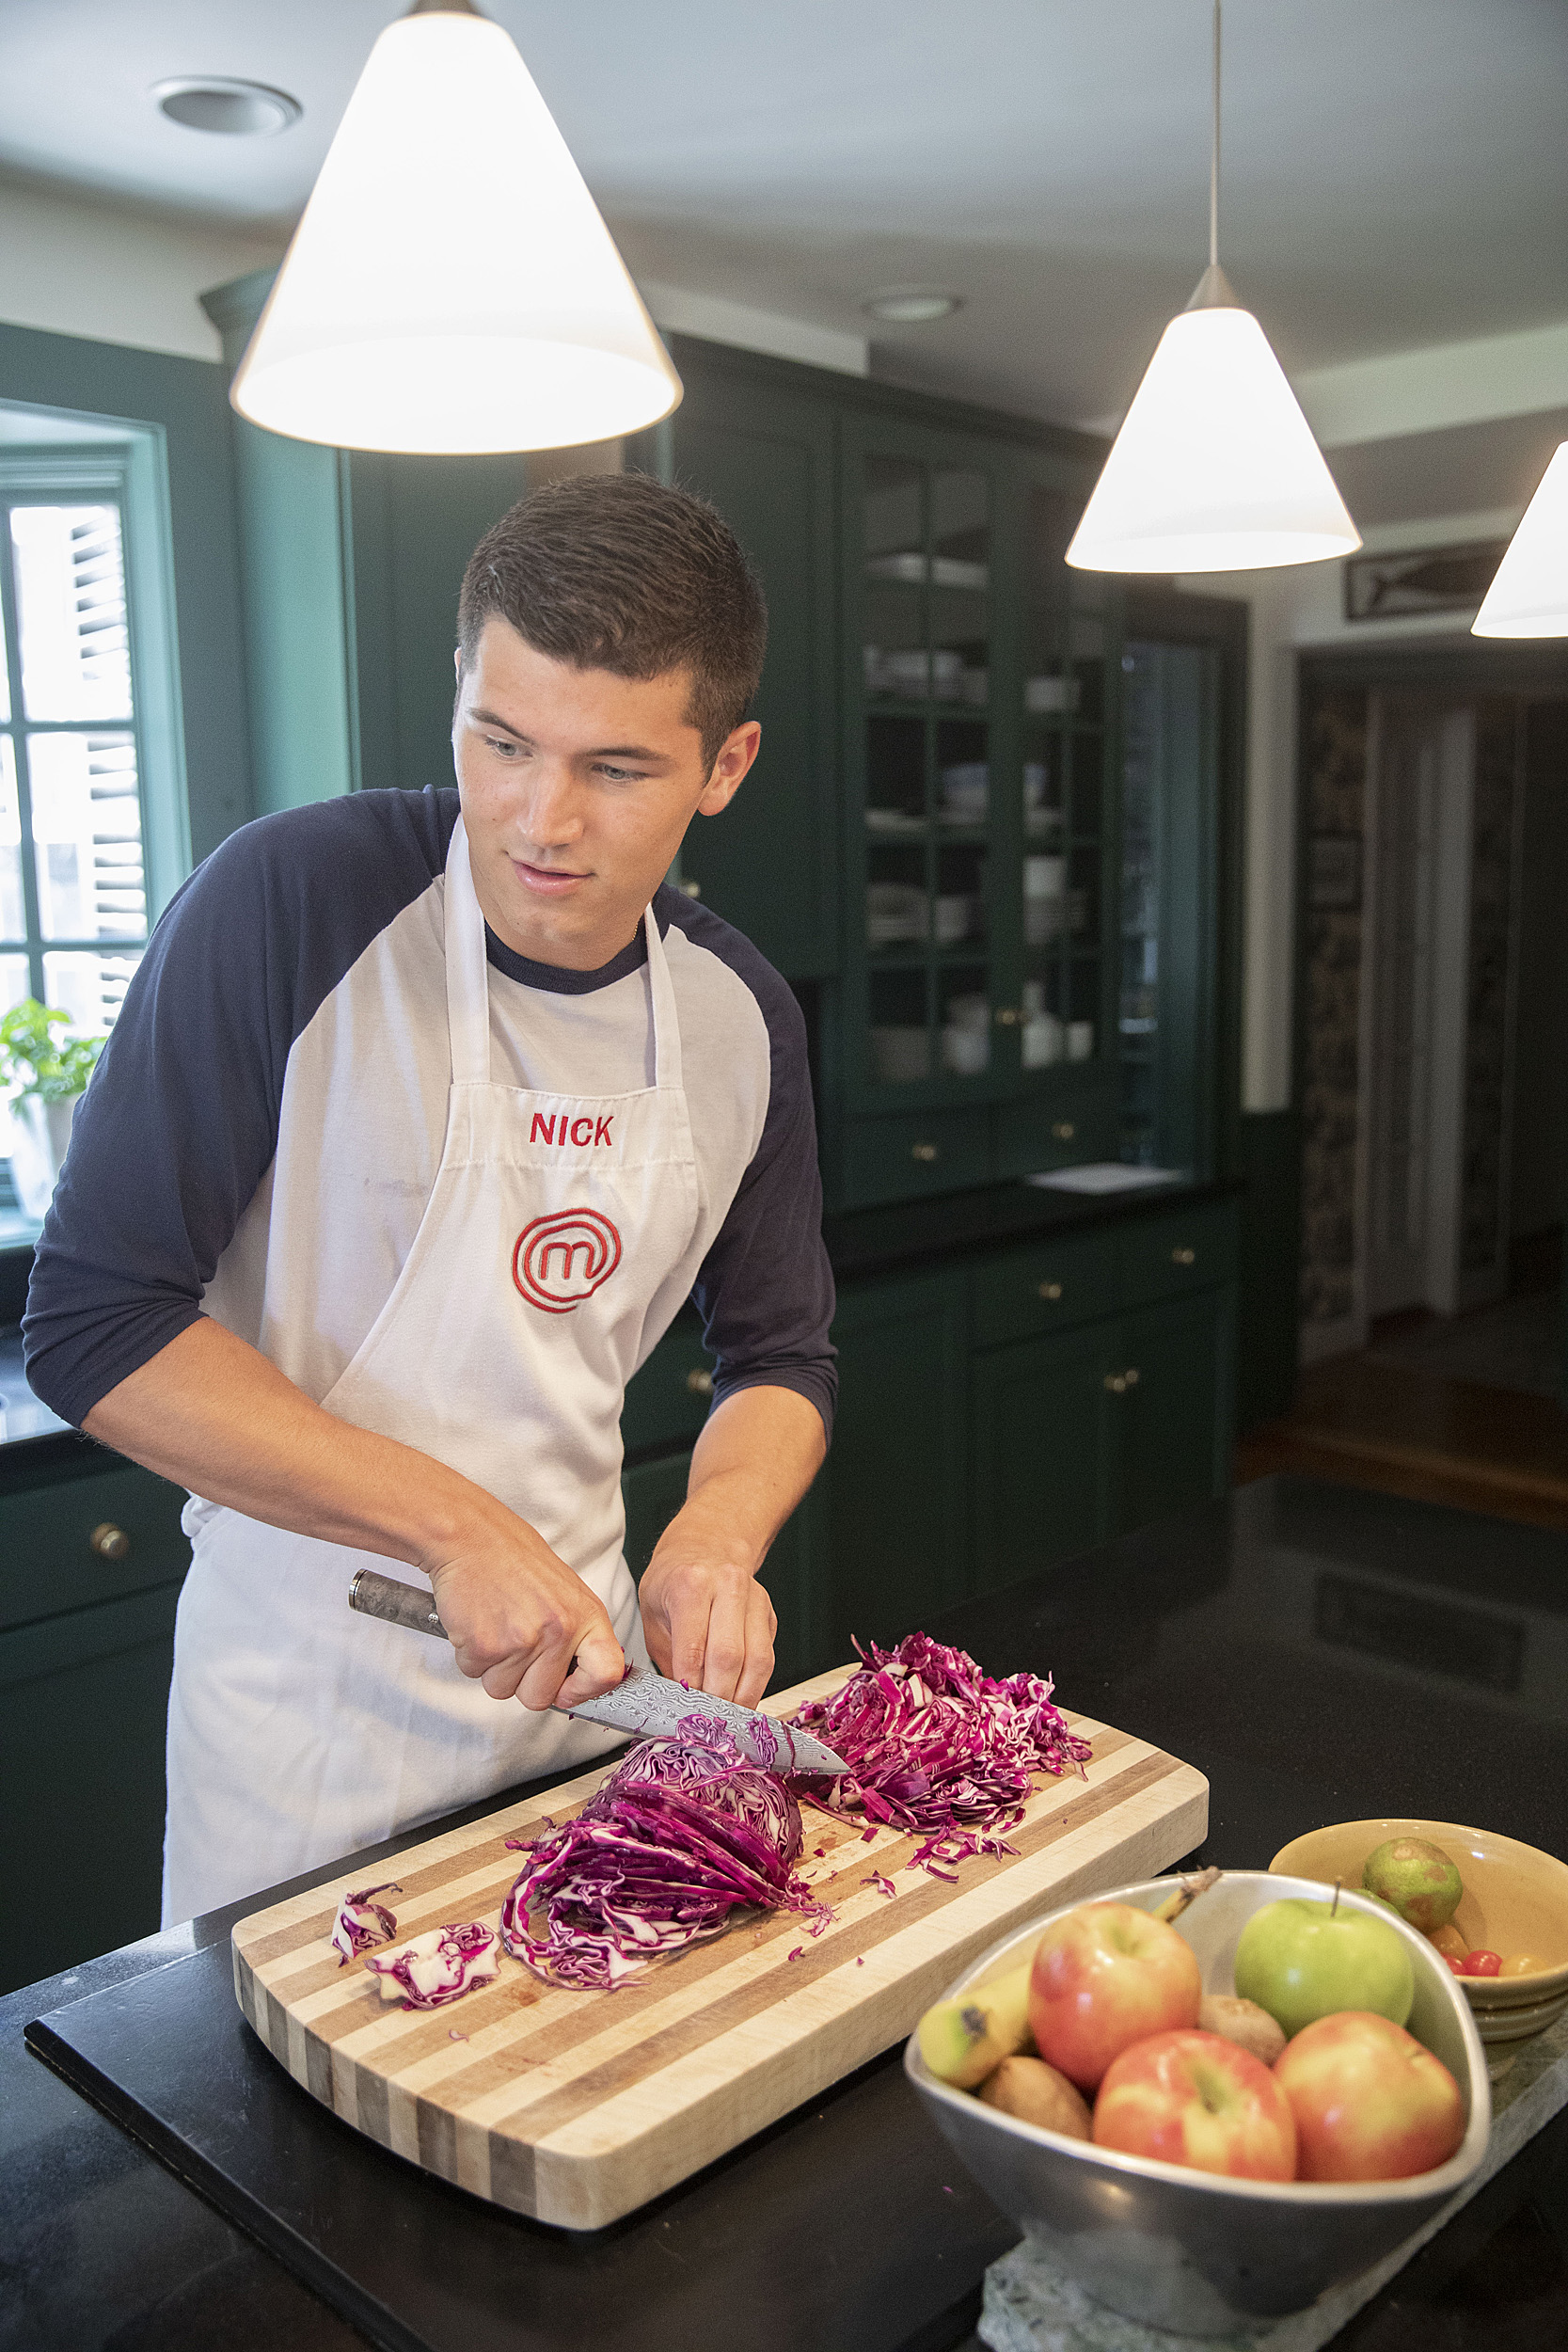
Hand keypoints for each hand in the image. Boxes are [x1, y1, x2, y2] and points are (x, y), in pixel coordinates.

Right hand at [427, 1517, 623, 1712]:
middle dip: (522, 1680)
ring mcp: (522, 1641)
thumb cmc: (513, 1558)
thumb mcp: (565, 1591)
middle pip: (540, 1698)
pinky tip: (477, 1621)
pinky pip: (473, 1674)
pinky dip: (470, 1654)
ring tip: (496, 1624)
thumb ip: (576, 1634)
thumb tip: (578, 1678)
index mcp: (586, 1615)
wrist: (471, 1536)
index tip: (568, 1689)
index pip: (607, 1673)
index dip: (585, 1690)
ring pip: (502, 1689)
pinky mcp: (484, 1646)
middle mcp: (559, 1631)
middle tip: (514, 1641)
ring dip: (493, 1666)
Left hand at [638, 1545, 776, 1706]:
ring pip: (758, 1660)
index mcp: (691, 1583)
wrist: (706, 1546)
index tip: (684, 1710)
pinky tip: (740, 1699)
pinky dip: (755, 1685)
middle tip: (705, 1721)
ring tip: (726, 1718)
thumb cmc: (673, 1583)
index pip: (694, 1648)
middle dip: (717, 1697)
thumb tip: (679, 1702)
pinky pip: (767, 1658)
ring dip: (743, 1697)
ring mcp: (755, 1598)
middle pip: (730, 1656)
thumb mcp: (653, 1614)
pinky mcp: (769, 1614)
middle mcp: (727, 1586)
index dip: (691, 1686)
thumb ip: (667, 1656)